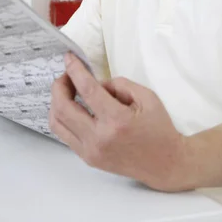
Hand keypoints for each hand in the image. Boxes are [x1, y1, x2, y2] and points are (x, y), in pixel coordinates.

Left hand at [50, 53, 188, 191]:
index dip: (75, 70)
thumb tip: (96, 83)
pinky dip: (62, 117)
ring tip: (67, 90)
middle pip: (63, 108)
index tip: (69, 57)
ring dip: (56, 102)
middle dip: (59, 85)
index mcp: (117, 120)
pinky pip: (64, 134)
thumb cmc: (158, 127)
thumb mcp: (146, 96)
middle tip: (67, 74)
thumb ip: (118, 84)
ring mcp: (90, 151)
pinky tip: (72, 107)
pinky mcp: (88, 158)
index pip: (87, 90)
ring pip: (57, 123)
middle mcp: (99, 138)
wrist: (164, 164)